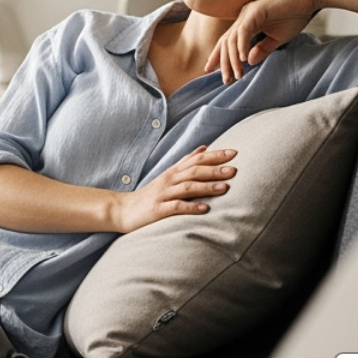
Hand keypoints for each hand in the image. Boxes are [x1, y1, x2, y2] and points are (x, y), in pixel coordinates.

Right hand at [111, 146, 236, 232]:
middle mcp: (169, 180)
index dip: (215, 155)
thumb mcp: (168, 175)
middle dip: (215, 170)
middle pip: (194, 171)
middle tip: (234, 169)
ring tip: (224, 188)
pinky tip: (204, 208)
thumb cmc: (150, 194)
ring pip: (187, 187)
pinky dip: (190, 206)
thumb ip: (186, 162)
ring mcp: (163, 194)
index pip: (196, 159)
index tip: (234, 153)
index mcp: (173, 172)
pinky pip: (176, 207)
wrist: (123, 209)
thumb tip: (204, 147)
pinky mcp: (157, 209)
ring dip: (206, 187)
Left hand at [207, 0, 319, 83]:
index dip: (218, 56)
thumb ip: (262, 49)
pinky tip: (244, 59)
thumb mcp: (277, 38)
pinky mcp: (256, 11)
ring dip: (233, 59)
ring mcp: (248, 13)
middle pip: (226, 42)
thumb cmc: (294, 16)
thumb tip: (249, 62)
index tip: (210, 72)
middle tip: (226, 81)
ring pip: (233, 39)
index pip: (227, 42)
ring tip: (237, 75)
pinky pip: (244, 31)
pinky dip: (242, 45)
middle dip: (223, 62)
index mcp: (246, 23)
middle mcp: (243, 17)